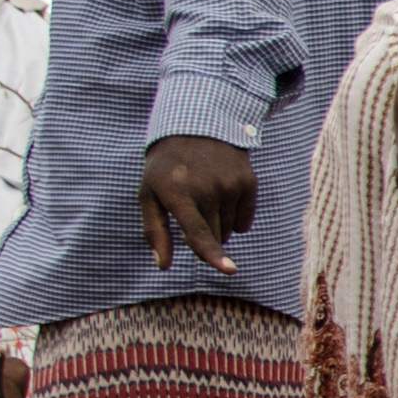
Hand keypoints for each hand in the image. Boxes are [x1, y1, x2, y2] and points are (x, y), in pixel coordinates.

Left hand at [139, 135, 255, 272]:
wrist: (196, 128)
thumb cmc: (166, 169)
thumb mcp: (149, 195)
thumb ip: (154, 232)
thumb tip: (163, 266)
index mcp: (178, 194)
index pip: (198, 232)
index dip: (213, 254)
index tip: (231, 270)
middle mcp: (207, 189)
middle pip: (214, 235)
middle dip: (204, 235)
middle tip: (192, 212)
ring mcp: (230, 184)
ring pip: (230, 229)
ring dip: (218, 226)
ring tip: (205, 199)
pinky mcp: (247, 181)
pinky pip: (245, 218)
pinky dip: (235, 219)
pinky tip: (223, 200)